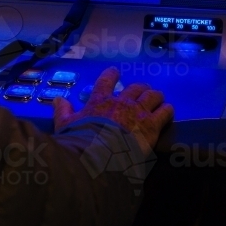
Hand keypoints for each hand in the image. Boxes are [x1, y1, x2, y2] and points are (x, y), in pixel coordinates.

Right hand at [53, 67, 173, 151]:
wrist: (100, 154)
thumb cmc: (81, 140)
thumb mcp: (66, 125)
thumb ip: (62, 111)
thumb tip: (57, 100)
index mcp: (101, 101)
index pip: (106, 81)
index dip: (112, 75)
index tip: (115, 71)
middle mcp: (122, 102)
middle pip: (135, 88)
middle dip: (140, 88)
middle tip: (142, 90)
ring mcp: (138, 112)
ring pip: (152, 96)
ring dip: (155, 96)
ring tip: (158, 97)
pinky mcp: (152, 125)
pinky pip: (164, 112)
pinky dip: (167, 110)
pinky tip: (168, 110)